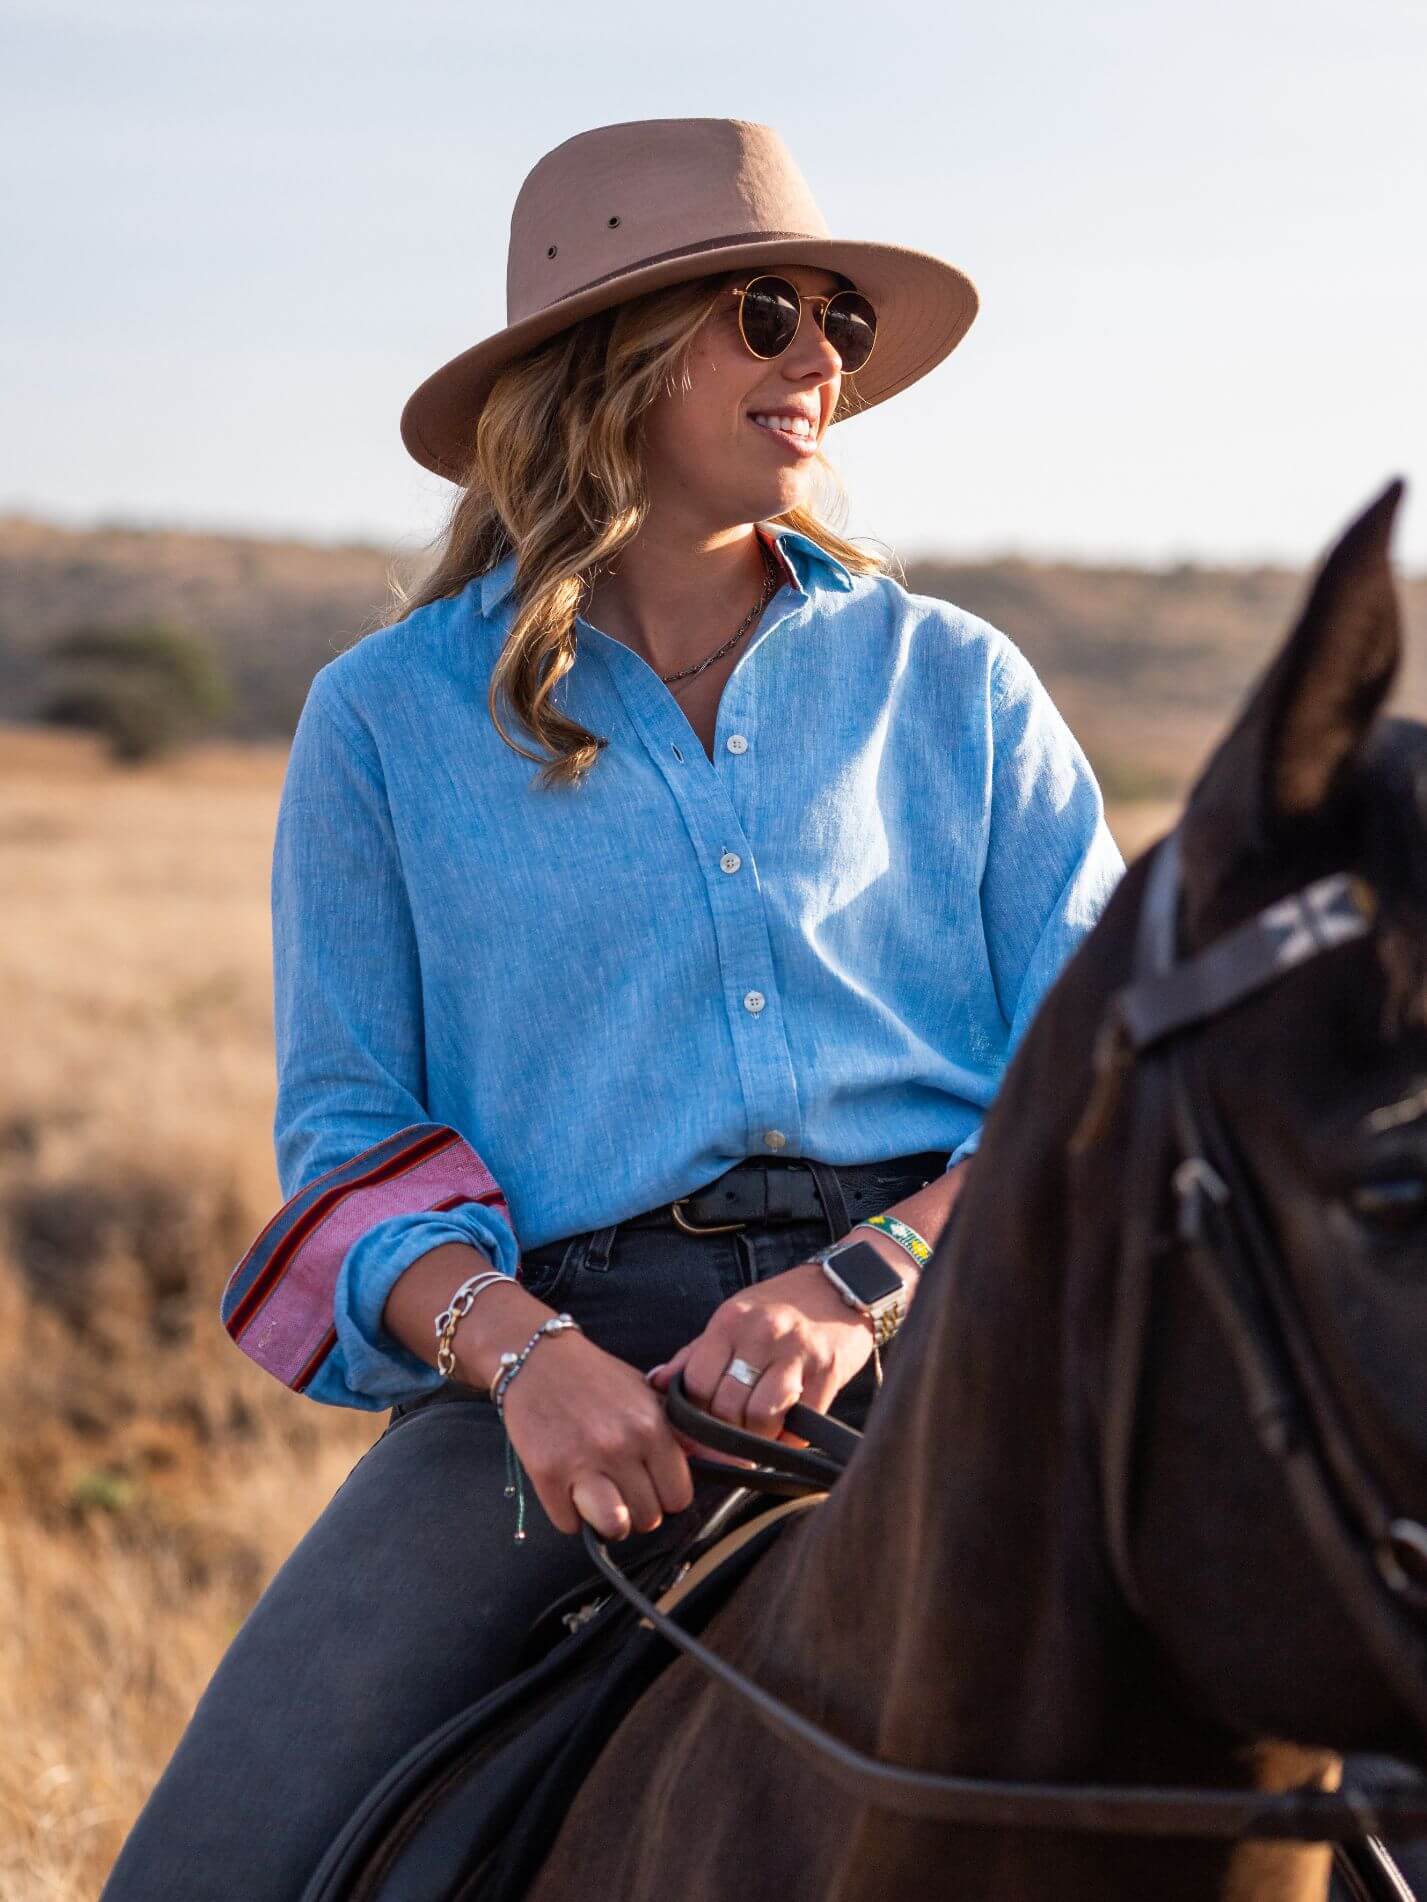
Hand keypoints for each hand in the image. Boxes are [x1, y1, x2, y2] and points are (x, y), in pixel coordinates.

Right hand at [499, 1328, 693, 1542]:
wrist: (539, 1360)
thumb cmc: (595, 1378)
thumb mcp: (646, 1393)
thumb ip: (674, 1430)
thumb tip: (705, 1463)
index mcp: (651, 1426)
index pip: (678, 1496)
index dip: (665, 1495)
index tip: (651, 1486)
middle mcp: (621, 1446)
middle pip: (648, 1518)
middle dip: (636, 1509)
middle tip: (621, 1489)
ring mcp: (582, 1462)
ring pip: (614, 1527)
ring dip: (607, 1521)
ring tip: (599, 1500)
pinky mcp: (546, 1473)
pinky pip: (569, 1524)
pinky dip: (568, 1513)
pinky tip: (568, 1489)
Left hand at [647, 1261, 874, 1440]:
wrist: (845, 1283)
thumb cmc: (783, 1305)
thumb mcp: (733, 1318)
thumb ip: (694, 1354)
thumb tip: (656, 1384)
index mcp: (730, 1321)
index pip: (696, 1384)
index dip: (693, 1417)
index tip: (698, 1435)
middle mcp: (761, 1333)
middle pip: (726, 1406)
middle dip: (726, 1433)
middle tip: (732, 1440)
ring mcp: (796, 1351)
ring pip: (760, 1417)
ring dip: (758, 1437)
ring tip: (760, 1433)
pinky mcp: (827, 1370)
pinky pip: (800, 1424)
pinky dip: (790, 1437)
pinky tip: (788, 1427)